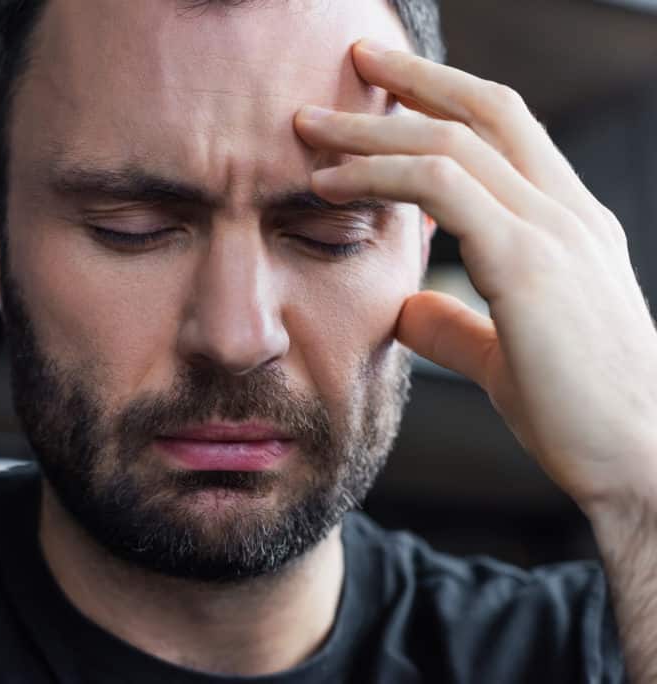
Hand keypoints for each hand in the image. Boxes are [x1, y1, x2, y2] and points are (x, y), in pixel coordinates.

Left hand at [294, 40, 656, 512]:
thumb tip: (407, 307)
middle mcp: (569, 213)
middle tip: (352, 59)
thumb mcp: (507, 356)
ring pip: (453, 142)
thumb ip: (458, 325)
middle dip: (412, 81)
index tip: (387, 87)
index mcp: (569, 225)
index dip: (446, 98)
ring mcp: (555, 232)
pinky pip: (443, 188)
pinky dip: (379, 175)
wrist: (643, 466)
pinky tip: (328, 184)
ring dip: (373, 128)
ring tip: (309, 127)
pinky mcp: (531, 264)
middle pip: (484, 111)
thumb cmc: (580, 416)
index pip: (507, 131)